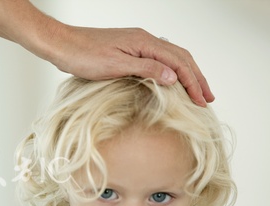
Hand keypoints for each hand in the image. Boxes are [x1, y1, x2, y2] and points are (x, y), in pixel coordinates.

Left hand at [45, 26, 213, 105]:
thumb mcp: (115, 66)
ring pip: (170, 57)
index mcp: (145, 43)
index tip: (202, 101)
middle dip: (196, 78)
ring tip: (196, 90)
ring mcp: (136, 43)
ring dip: (186, 74)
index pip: (178, 63)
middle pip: (180, 58)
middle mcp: (144, 40)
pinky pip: (158, 58)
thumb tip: (174, 77)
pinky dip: (170, 70)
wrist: (62, 45)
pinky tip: (170, 80)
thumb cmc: (83, 55)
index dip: (193, 82)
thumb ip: (146, 69)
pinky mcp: (128, 49)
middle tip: (207, 98)